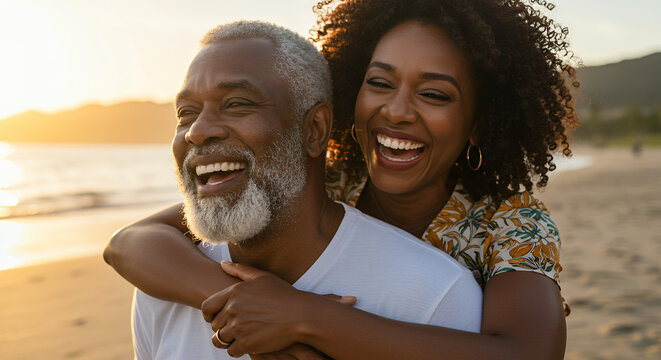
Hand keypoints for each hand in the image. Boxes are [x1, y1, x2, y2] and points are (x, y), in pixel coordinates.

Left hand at [203, 261, 354, 356]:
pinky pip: (231, 351)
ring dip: (227, 340)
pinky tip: (248, 344)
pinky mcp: (246, 343)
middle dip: (222, 327)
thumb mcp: (262, 276)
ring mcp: (238, 327)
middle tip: (236, 327)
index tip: (217, 318)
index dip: (209, 315)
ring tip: (239, 337)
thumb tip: (223, 264)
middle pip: (214, 324)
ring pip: (219, 339)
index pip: (207, 307)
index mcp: (234, 292)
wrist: (301, 315)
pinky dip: (238, 349)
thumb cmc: (283, 295)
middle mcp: (233, 309)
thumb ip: (240, 269)